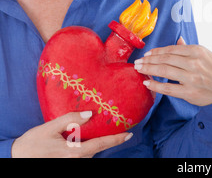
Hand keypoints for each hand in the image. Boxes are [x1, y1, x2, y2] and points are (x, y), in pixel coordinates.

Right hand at [11, 111, 132, 157]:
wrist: (17, 157)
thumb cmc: (33, 143)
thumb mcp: (50, 127)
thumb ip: (70, 119)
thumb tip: (90, 114)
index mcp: (74, 152)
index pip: (101, 144)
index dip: (116, 139)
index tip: (129, 134)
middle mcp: (76, 160)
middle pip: (98, 148)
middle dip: (109, 138)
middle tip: (118, 126)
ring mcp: (73, 162)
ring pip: (91, 151)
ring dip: (98, 141)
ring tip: (103, 127)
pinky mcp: (69, 161)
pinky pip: (84, 153)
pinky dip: (89, 144)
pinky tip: (87, 134)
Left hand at [134, 38, 211, 106]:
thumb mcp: (206, 54)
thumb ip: (189, 49)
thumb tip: (178, 40)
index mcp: (197, 51)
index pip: (171, 49)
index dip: (156, 51)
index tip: (146, 53)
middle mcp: (193, 62)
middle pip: (164, 59)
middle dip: (148, 60)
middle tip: (137, 62)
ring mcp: (191, 78)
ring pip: (164, 71)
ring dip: (148, 69)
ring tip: (139, 69)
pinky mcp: (190, 92)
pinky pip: (168, 88)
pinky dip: (155, 85)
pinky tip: (147, 83)